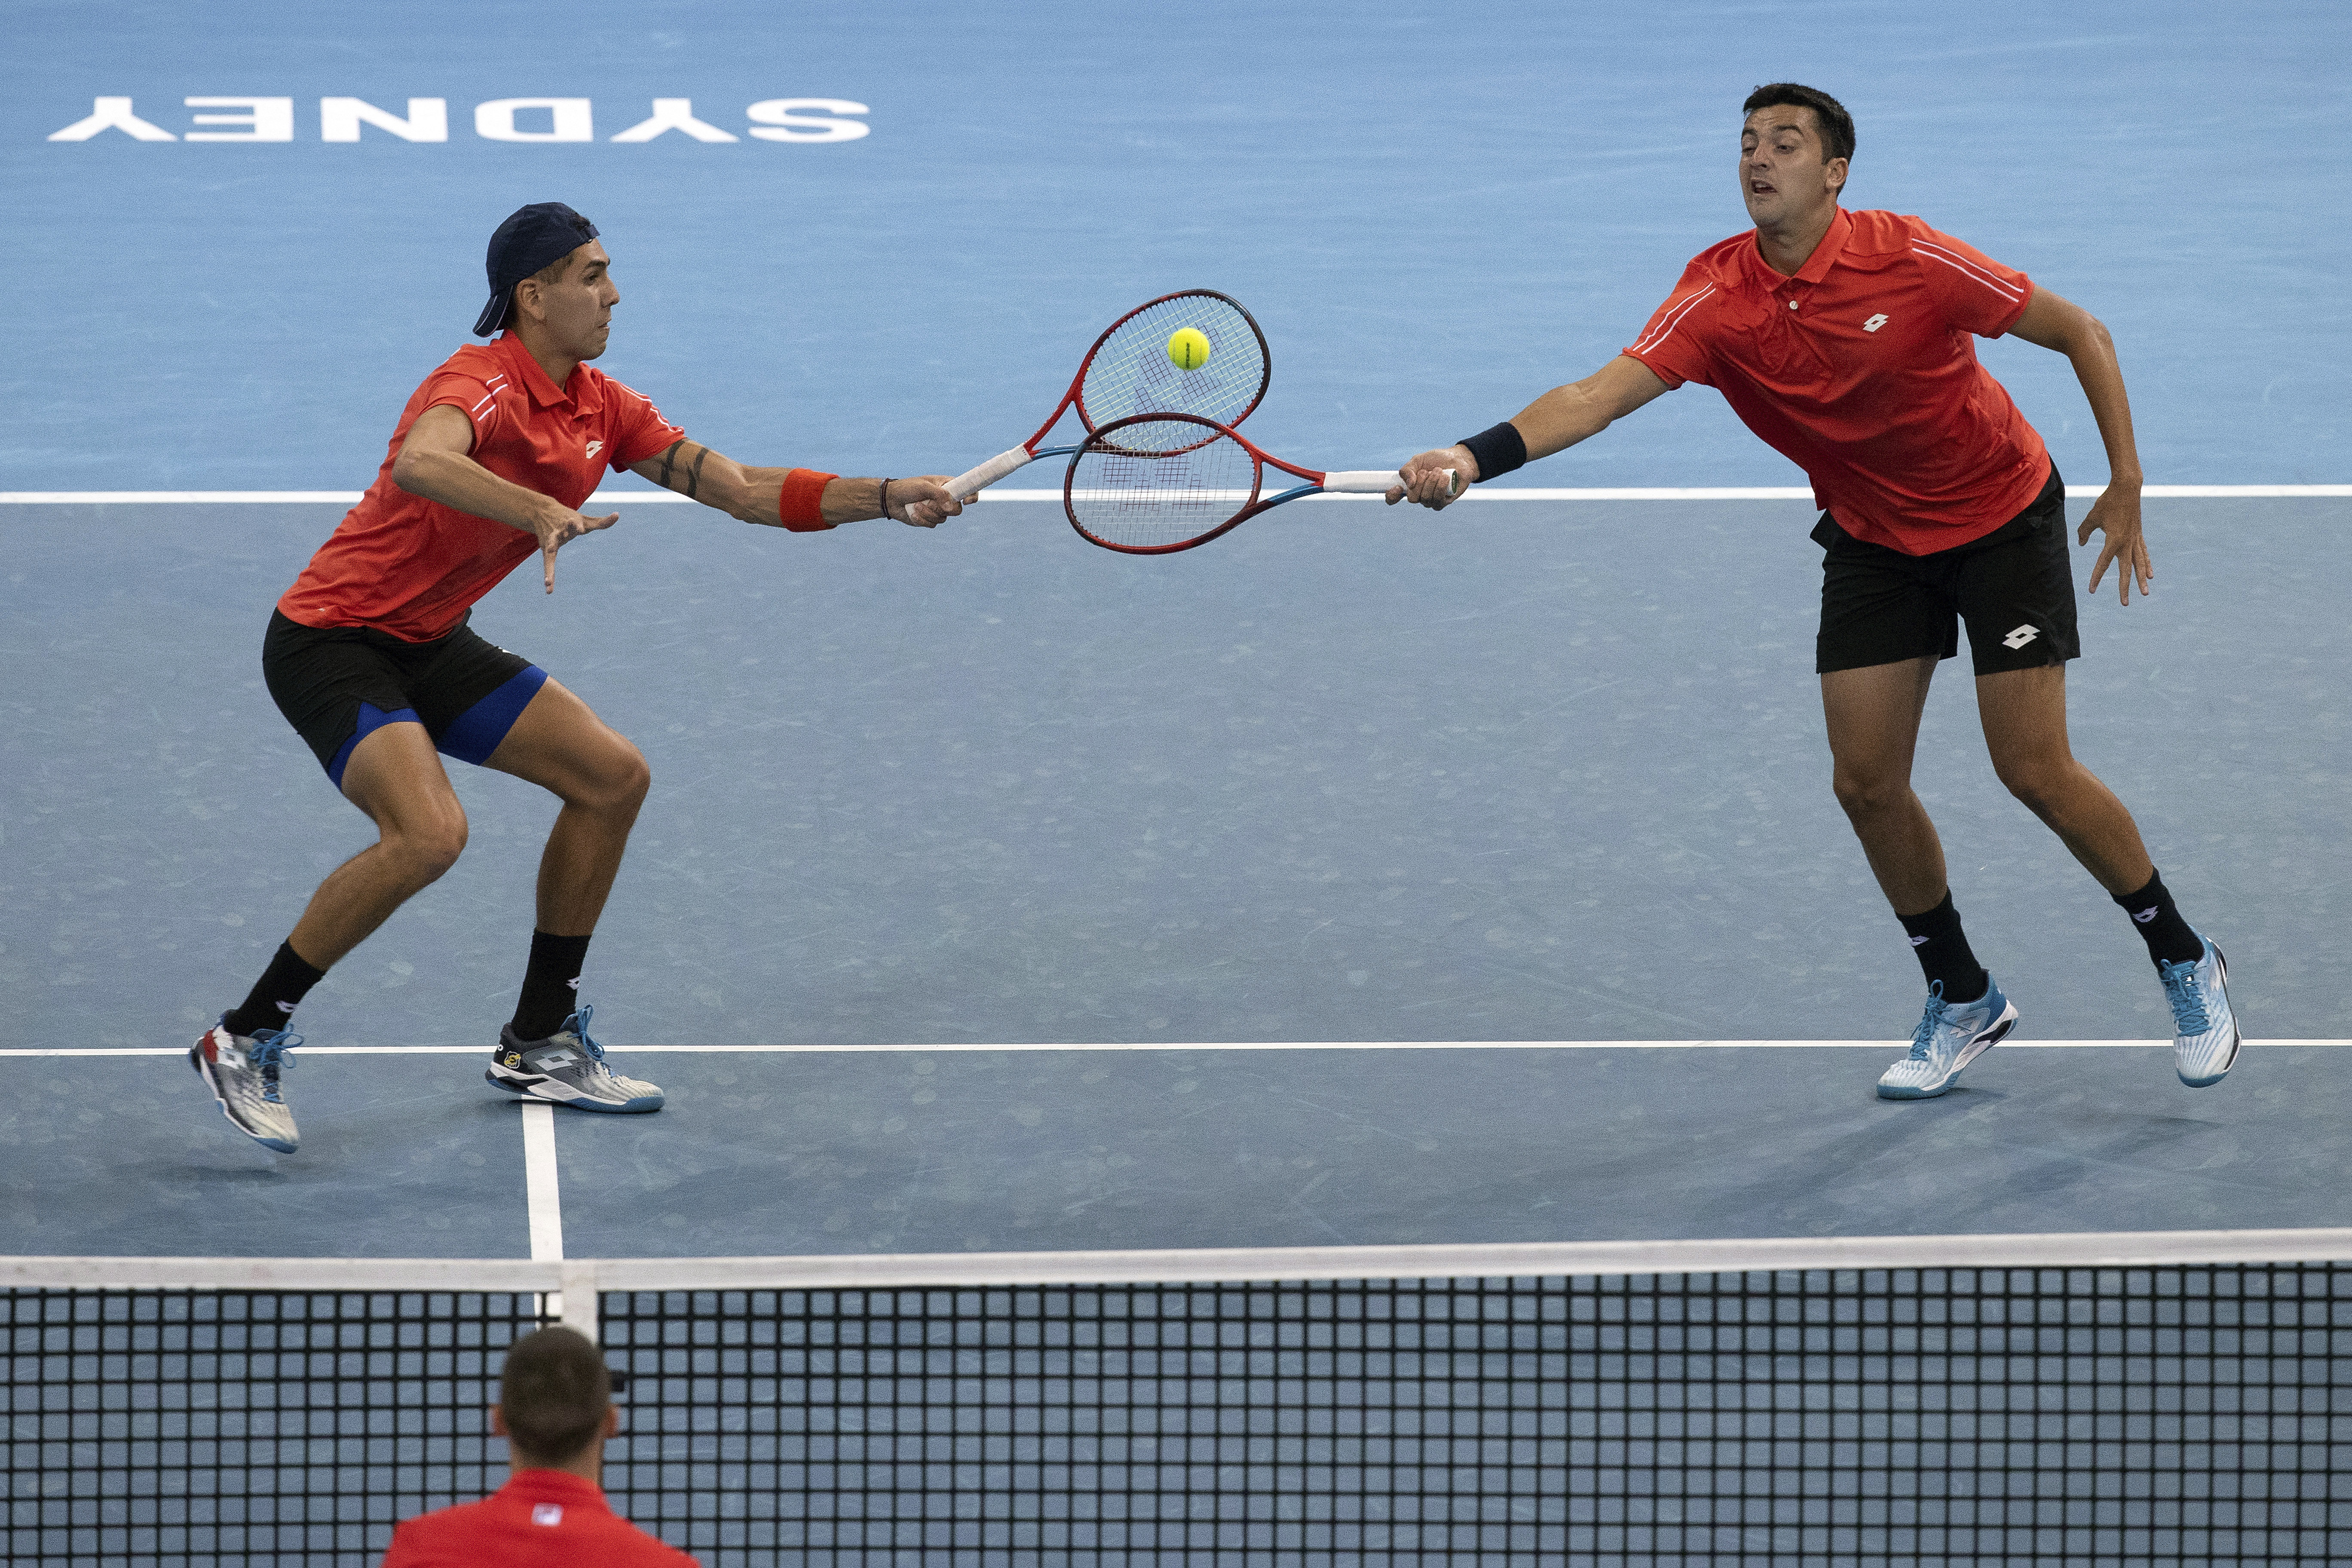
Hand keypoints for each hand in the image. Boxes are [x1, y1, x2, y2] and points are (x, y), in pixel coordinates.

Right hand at [530, 504, 618, 591]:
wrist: (542, 511)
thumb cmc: (568, 517)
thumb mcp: (585, 519)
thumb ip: (601, 522)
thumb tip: (618, 514)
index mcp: (571, 522)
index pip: (576, 524)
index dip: (577, 526)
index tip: (580, 528)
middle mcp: (561, 530)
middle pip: (563, 532)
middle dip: (565, 532)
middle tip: (562, 539)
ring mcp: (552, 539)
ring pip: (551, 546)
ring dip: (550, 554)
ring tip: (549, 567)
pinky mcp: (546, 549)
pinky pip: (548, 563)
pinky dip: (549, 575)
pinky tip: (549, 590)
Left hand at [886, 475, 962, 528]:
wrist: (891, 500)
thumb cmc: (907, 488)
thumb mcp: (923, 487)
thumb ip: (939, 495)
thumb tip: (951, 508)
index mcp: (947, 485)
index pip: (966, 490)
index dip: (971, 496)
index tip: (966, 501)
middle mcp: (945, 498)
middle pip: (957, 510)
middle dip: (941, 509)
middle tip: (930, 503)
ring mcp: (938, 510)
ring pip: (943, 519)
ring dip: (928, 514)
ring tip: (916, 505)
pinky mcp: (930, 519)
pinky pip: (933, 525)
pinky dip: (922, 520)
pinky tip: (913, 513)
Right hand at [1386, 445, 1476, 509]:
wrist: (1458, 459)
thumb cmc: (1438, 459)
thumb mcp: (1419, 459)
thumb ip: (1408, 470)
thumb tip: (1409, 484)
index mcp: (1409, 486)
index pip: (1394, 498)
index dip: (1392, 497)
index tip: (1397, 487)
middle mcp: (1419, 495)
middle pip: (1412, 498)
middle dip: (1420, 482)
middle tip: (1427, 471)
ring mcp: (1431, 500)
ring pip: (1425, 498)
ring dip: (1432, 481)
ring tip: (1438, 470)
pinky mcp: (1443, 502)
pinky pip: (1437, 499)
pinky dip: (1440, 485)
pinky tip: (1445, 477)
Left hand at [2079, 482, 2149, 603]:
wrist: (2127, 488)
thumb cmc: (2107, 501)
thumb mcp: (2092, 517)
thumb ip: (2084, 531)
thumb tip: (2081, 543)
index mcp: (2113, 540)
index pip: (2103, 563)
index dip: (2097, 577)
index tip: (2092, 590)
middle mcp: (2126, 543)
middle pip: (2126, 570)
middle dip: (2124, 587)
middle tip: (2124, 603)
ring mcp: (2135, 539)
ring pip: (2139, 564)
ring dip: (2141, 579)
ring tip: (2145, 593)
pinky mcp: (2139, 535)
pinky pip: (2143, 553)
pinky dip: (2146, 564)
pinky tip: (2150, 574)